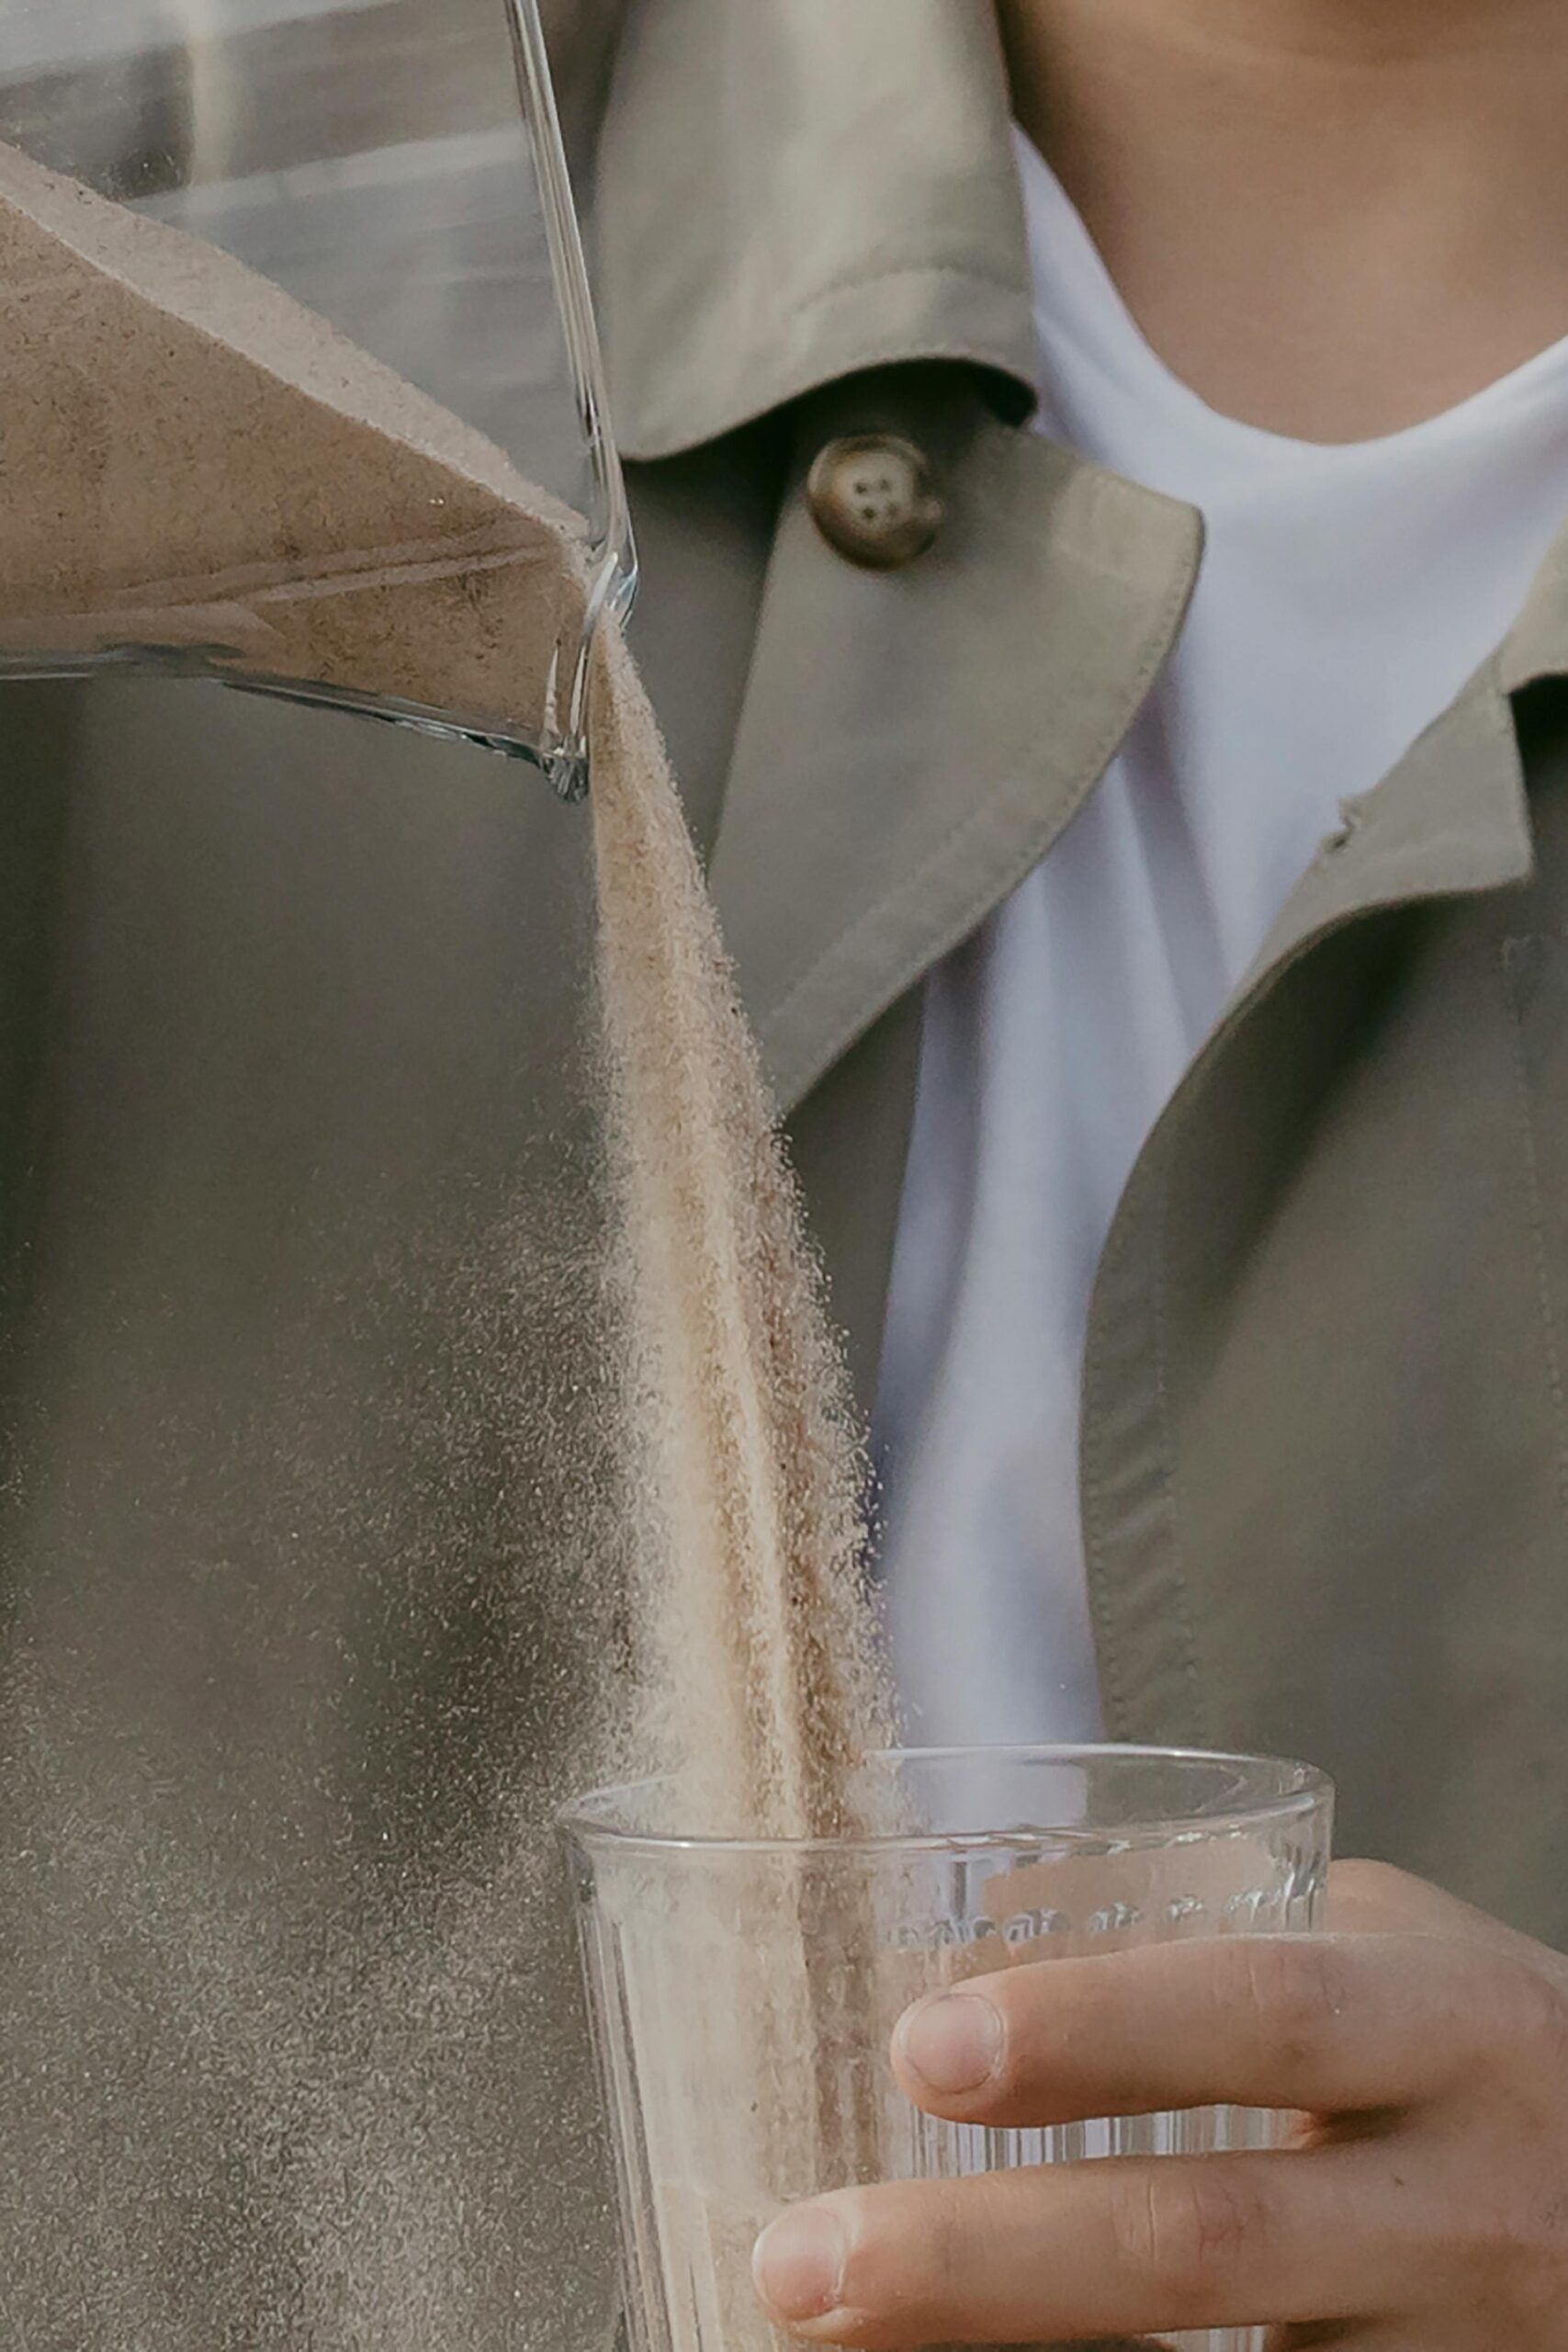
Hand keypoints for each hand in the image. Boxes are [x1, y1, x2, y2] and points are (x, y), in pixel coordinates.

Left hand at [751, 1863, 1567, 2348]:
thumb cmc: (1479, 2060)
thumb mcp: (1396, 1958)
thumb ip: (1222, 1933)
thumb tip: (967, 1928)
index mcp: (1448, 2027)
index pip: (1268, 2019)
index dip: (1098, 2028)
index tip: (925, 2048)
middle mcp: (1465, 2202)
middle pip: (1211, 2243)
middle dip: (987, 2265)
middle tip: (805, 2264)